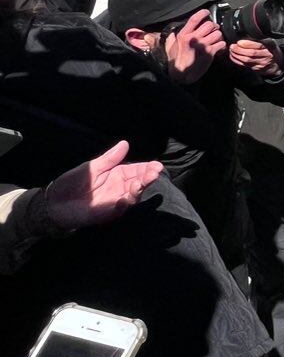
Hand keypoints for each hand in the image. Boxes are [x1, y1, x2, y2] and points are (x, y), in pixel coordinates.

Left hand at [45, 141, 162, 231]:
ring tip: (141, 182)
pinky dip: (123, 204)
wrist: (54, 202)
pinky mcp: (107, 214)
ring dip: (139, 189)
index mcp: (118, 174)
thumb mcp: (92, 167)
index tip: (157, 166)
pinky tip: (125, 197)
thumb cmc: (72, 182)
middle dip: (148, 178)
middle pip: (139, 182)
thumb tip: (125, 143)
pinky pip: (119, 209)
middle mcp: (120, 188)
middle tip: (155, 173)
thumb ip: (109, 158)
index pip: (137, 170)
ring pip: (133, 196)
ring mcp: (115, 201)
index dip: (148, 168)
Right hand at [164, 9, 225, 84]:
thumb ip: (171, 39)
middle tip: (213, 30)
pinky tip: (219, 47)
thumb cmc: (175, 61)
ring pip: (217, 33)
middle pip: (209, 25)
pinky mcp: (210, 52)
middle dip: (213, 26)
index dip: (203, 13)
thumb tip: (172, 33)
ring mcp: (203, 45)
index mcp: (184, 35)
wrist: (182, 74)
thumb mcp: (169, 47)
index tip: (207, 13)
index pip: (195, 19)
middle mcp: (194, 38)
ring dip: (218, 36)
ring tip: (216, 39)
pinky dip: (222, 45)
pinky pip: (221, 44)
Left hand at [229, 39, 283, 76]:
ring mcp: (261, 63)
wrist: (276, 64)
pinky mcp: (256, 69)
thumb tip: (246, 34)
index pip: (259, 45)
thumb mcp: (270, 42)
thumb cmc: (271, 50)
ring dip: (237, 55)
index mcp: (270, 46)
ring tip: (231, 50)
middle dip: (240, 50)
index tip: (239, 42)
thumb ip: (260, 39)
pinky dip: (237, 60)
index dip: (248, 44)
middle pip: (252, 53)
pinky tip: (233, 56)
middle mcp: (266, 55)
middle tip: (232, 46)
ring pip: (247, 60)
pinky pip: (245, 65)